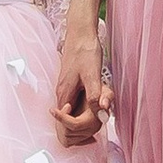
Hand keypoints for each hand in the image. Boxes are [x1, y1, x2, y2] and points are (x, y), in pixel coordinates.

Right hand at [53, 21, 111, 147]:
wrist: (81, 33)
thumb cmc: (85, 51)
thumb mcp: (92, 74)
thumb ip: (95, 95)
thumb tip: (100, 113)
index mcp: (64, 94)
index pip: (65, 123)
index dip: (78, 129)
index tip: (93, 127)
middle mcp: (62, 93)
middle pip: (68, 119)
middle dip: (83, 124)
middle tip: (100, 121)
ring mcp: (65, 88)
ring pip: (73, 110)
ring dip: (86, 115)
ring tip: (100, 113)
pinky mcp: (71, 83)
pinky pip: (76, 102)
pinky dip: (86, 106)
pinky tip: (97, 103)